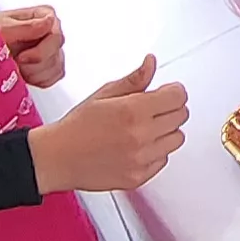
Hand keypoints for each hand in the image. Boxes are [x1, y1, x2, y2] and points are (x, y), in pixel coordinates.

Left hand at [0, 5, 65, 87]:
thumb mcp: (2, 29)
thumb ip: (27, 26)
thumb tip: (49, 21)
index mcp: (43, 15)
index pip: (56, 36)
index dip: (41, 50)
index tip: (22, 56)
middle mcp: (49, 30)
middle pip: (56, 53)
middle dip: (35, 64)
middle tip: (16, 63)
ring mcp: (50, 48)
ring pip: (56, 67)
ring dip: (35, 73)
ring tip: (17, 68)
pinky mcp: (48, 65)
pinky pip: (53, 77)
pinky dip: (38, 80)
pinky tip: (24, 75)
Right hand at [28, 55, 186, 193]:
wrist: (57, 158)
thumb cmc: (77, 126)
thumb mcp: (104, 95)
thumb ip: (134, 80)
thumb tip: (151, 63)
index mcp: (133, 110)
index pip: (178, 97)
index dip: (173, 91)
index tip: (166, 92)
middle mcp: (141, 136)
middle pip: (181, 116)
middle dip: (170, 109)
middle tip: (153, 109)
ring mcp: (141, 159)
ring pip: (176, 139)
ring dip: (166, 131)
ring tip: (144, 128)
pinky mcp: (139, 177)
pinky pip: (163, 160)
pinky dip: (155, 152)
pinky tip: (137, 146)